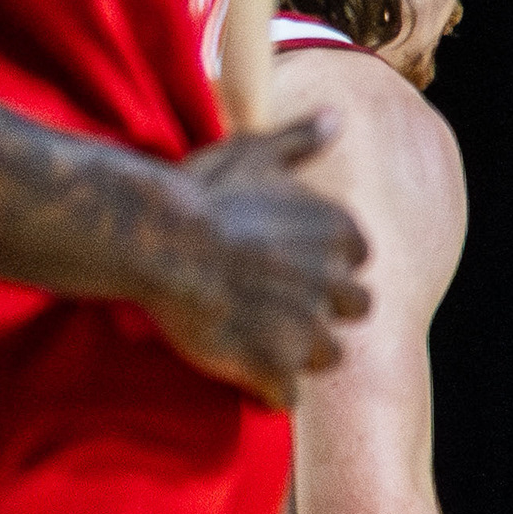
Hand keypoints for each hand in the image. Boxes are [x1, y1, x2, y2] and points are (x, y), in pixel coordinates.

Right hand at [143, 118, 370, 405]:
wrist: (154, 237)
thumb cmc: (201, 193)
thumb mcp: (253, 153)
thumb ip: (301, 139)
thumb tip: (337, 117)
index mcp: (339, 234)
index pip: (357, 259)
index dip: (325, 264)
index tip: (289, 262)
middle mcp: (335, 284)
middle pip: (355, 309)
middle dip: (324, 310)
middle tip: (276, 303)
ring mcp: (308, 329)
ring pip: (329, 356)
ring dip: (301, 352)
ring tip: (258, 338)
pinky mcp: (274, 367)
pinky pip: (286, 396)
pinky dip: (268, 391)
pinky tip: (244, 377)